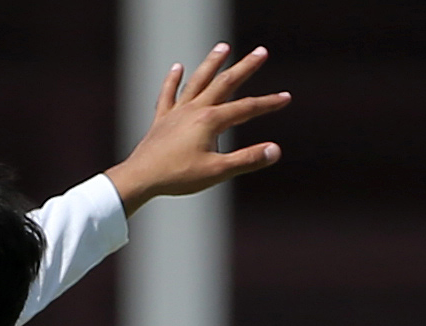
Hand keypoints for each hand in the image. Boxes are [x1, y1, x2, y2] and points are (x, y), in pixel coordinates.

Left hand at [106, 43, 290, 216]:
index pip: (246, 108)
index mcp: (210, 121)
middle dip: (245, 67)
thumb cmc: (177, 177)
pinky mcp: (161, 120)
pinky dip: (173, 81)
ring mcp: (176, 113)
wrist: (140, 179)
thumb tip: (275, 150)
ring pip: (197, 82)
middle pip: (224, 83)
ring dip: (212, 64)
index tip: (286, 97)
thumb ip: (247, 160)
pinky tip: (178, 67)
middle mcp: (194, 110)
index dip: (267, 103)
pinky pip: (168, 95)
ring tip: (223, 47)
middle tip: (261, 52)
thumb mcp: (217, 171)